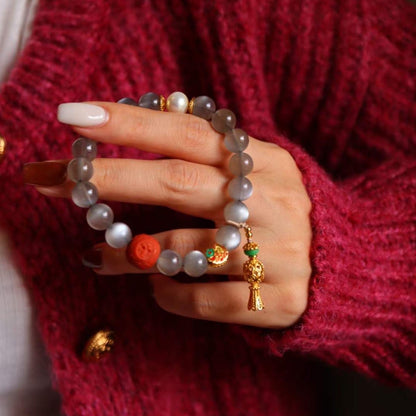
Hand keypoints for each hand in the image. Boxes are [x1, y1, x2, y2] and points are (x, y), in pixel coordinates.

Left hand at [35, 102, 311, 328]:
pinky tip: (157, 285)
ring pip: (183, 250)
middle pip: (179, 183)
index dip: (132, 124)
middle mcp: (269, 202)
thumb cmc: (283, 212)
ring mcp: (275, 253)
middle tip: (54, 179)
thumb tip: (132, 143)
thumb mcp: (256, 172)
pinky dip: (168, 294)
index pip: (188, 133)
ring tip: (96, 253)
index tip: (76, 119)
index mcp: (263, 162)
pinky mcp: (273, 300)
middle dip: (113, 178)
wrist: (347, 264)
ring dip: (128, 252)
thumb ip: (206, 158)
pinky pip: (204, 300)